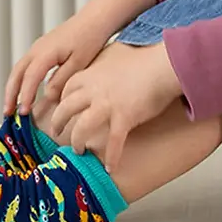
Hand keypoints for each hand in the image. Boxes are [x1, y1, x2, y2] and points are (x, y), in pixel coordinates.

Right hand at [3, 17, 111, 116]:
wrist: (95, 19)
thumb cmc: (89, 37)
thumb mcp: (78, 63)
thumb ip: (61, 81)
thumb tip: (47, 95)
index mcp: (45, 53)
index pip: (29, 78)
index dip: (24, 96)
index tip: (23, 112)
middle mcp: (37, 49)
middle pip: (16, 73)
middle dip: (10, 94)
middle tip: (7, 113)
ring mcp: (38, 47)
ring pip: (18, 69)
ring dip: (13, 88)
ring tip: (11, 106)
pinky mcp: (43, 48)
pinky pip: (26, 65)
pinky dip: (20, 79)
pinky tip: (24, 90)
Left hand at [48, 42, 182, 171]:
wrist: (165, 64)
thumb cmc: (147, 58)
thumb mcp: (118, 54)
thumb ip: (107, 62)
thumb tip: (108, 63)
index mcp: (92, 74)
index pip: (67, 88)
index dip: (62, 100)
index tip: (61, 106)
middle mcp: (94, 90)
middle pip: (66, 109)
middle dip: (58, 122)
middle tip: (56, 131)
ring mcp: (107, 105)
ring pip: (81, 128)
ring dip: (77, 142)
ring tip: (78, 150)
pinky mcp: (124, 118)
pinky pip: (113, 142)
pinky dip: (111, 156)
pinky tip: (110, 167)